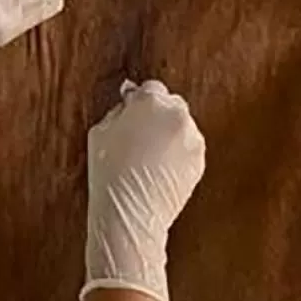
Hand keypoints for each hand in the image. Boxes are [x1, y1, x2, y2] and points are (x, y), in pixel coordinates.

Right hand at [82, 80, 204, 300]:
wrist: (130, 212)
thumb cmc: (109, 173)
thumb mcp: (100, 132)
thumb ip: (119, 110)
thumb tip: (130, 101)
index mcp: (151, 102)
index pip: (152, 88)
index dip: (141, 101)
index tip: (135, 112)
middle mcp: (176, 115)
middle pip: (171, 105)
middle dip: (158, 116)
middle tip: (141, 136)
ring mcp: (191, 138)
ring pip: (182, 127)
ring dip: (170, 135)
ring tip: (150, 158)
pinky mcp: (200, 160)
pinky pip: (188, 148)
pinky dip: (178, 154)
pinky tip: (160, 169)